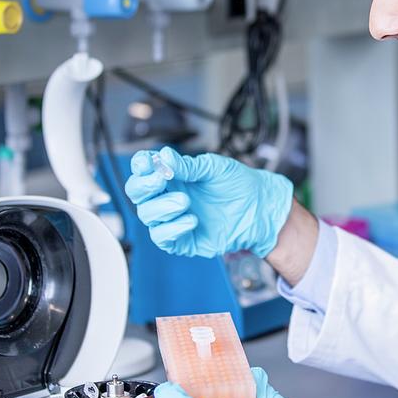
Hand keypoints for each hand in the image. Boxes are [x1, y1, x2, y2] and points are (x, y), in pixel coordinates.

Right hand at [124, 147, 293, 257]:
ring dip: (162, 207)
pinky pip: (163, 238)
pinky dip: (172, 229)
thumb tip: (164, 158)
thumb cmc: (239, 185)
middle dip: (144, 186)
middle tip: (160, 180)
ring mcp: (174, 218)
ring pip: (147, 215)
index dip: (140, 165)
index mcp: (173, 175)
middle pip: (137, 192)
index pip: (143, 169)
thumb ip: (188, 166)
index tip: (148, 163)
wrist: (260, 208)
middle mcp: (168, 196)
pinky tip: (191, 220)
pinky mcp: (183, 240)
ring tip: (185, 202)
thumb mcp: (214, 168)